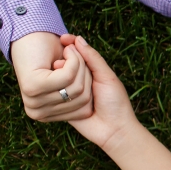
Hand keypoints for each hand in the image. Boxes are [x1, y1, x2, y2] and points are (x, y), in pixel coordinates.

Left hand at [9, 31, 93, 120]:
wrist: (31, 34)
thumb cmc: (53, 56)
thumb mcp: (68, 83)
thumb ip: (76, 99)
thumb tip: (89, 113)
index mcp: (44, 116)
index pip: (83, 111)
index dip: (90, 86)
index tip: (81, 68)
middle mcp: (36, 113)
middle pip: (83, 99)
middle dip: (86, 73)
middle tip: (76, 56)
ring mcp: (32, 101)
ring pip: (77, 88)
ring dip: (80, 64)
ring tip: (70, 52)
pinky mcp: (33, 86)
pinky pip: (67, 77)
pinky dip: (73, 60)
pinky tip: (66, 50)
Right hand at [62, 35, 138, 150]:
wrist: (115, 130)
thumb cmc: (115, 102)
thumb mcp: (107, 77)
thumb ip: (93, 59)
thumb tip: (78, 39)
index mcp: (89, 72)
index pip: (74, 53)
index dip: (69, 45)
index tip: (62, 38)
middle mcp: (77, 81)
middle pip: (66, 64)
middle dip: (69, 62)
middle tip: (68, 64)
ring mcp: (68, 94)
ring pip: (59, 78)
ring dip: (66, 78)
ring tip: (75, 85)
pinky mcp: (61, 107)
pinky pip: (55, 95)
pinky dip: (57, 92)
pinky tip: (59, 93)